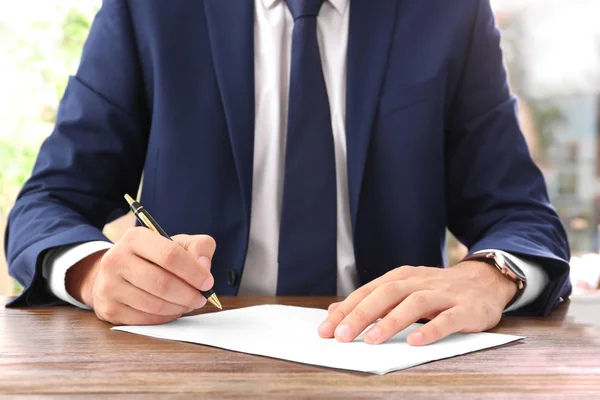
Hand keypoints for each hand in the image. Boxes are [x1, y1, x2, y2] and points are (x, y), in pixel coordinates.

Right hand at [66, 228, 215, 324]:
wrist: (117, 273)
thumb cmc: (154, 257)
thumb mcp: (178, 243)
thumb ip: (199, 248)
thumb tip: (204, 266)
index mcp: (135, 238)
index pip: (170, 255)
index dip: (193, 271)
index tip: (208, 282)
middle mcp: (116, 259)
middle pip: (162, 283)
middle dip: (188, 294)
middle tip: (201, 298)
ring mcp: (109, 286)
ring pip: (154, 304)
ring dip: (179, 307)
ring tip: (188, 303)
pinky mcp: (109, 309)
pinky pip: (146, 319)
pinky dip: (166, 317)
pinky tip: (172, 309)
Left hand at [318, 262, 516, 345]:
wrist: (484, 281)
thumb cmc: (437, 290)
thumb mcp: (403, 289)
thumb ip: (372, 300)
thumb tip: (334, 311)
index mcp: (402, 277)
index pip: (368, 291)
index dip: (346, 309)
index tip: (326, 329)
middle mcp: (419, 282)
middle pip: (387, 294)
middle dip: (361, 315)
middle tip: (342, 336)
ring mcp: (443, 294)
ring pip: (415, 303)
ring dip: (391, 321)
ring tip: (372, 339)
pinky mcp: (465, 309)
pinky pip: (447, 319)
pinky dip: (431, 329)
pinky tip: (415, 342)